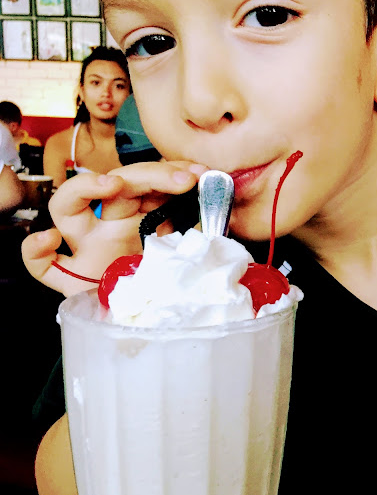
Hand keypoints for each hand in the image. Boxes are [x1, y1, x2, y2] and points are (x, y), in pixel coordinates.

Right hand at [22, 162, 206, 296]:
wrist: (148, 322)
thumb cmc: (168, 283)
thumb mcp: (188, 253)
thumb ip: (200, 235)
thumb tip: (222, 214)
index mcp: (139, 218)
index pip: (148, 183)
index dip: (170, 172)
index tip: (198, 174)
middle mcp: (110, 227)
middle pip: (116, 186)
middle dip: (149, 174)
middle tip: (181, 178)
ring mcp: (86, 250)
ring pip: (66, 206)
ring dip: (86, 187)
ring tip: (112, 184)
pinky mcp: (69, 280)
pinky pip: (41, 265)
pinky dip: (35, 251)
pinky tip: (49, 242)